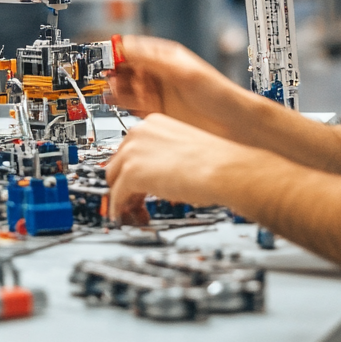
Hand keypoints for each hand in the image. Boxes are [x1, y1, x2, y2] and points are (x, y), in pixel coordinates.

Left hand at [105, 113, 258, 223]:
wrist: (226, 169)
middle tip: (134, 202)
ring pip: (114, 179)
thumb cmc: (216, 162)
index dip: (132, 170)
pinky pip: (116, 195)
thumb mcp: (184, 150)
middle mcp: (139, 132)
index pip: (130, 148)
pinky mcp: (133, 172)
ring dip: (122, 199)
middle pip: (117, 163)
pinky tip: (125, 217)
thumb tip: (154, 177)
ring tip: (133, 213)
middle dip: (123, 185)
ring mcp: (133, 151)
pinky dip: (118, 209)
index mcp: (153, 124)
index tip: (136, 185)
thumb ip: (163, 158)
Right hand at [107, 34, 234, 121]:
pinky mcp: (157, 112)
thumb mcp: (183, 72)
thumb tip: (126, 47)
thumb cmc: (217, 94)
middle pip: (126, 69)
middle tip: (104, 75)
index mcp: (166, 58)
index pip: (133, 49)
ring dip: (117, 88)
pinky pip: (133, 105)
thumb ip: (153, 60)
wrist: (232, 125)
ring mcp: (158, 93)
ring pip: (128, 88)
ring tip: (109, 89)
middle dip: (114, 71)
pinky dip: (123, 104)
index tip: (103, 56)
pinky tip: (117, 103)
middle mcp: (159, 74)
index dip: (117, 52)